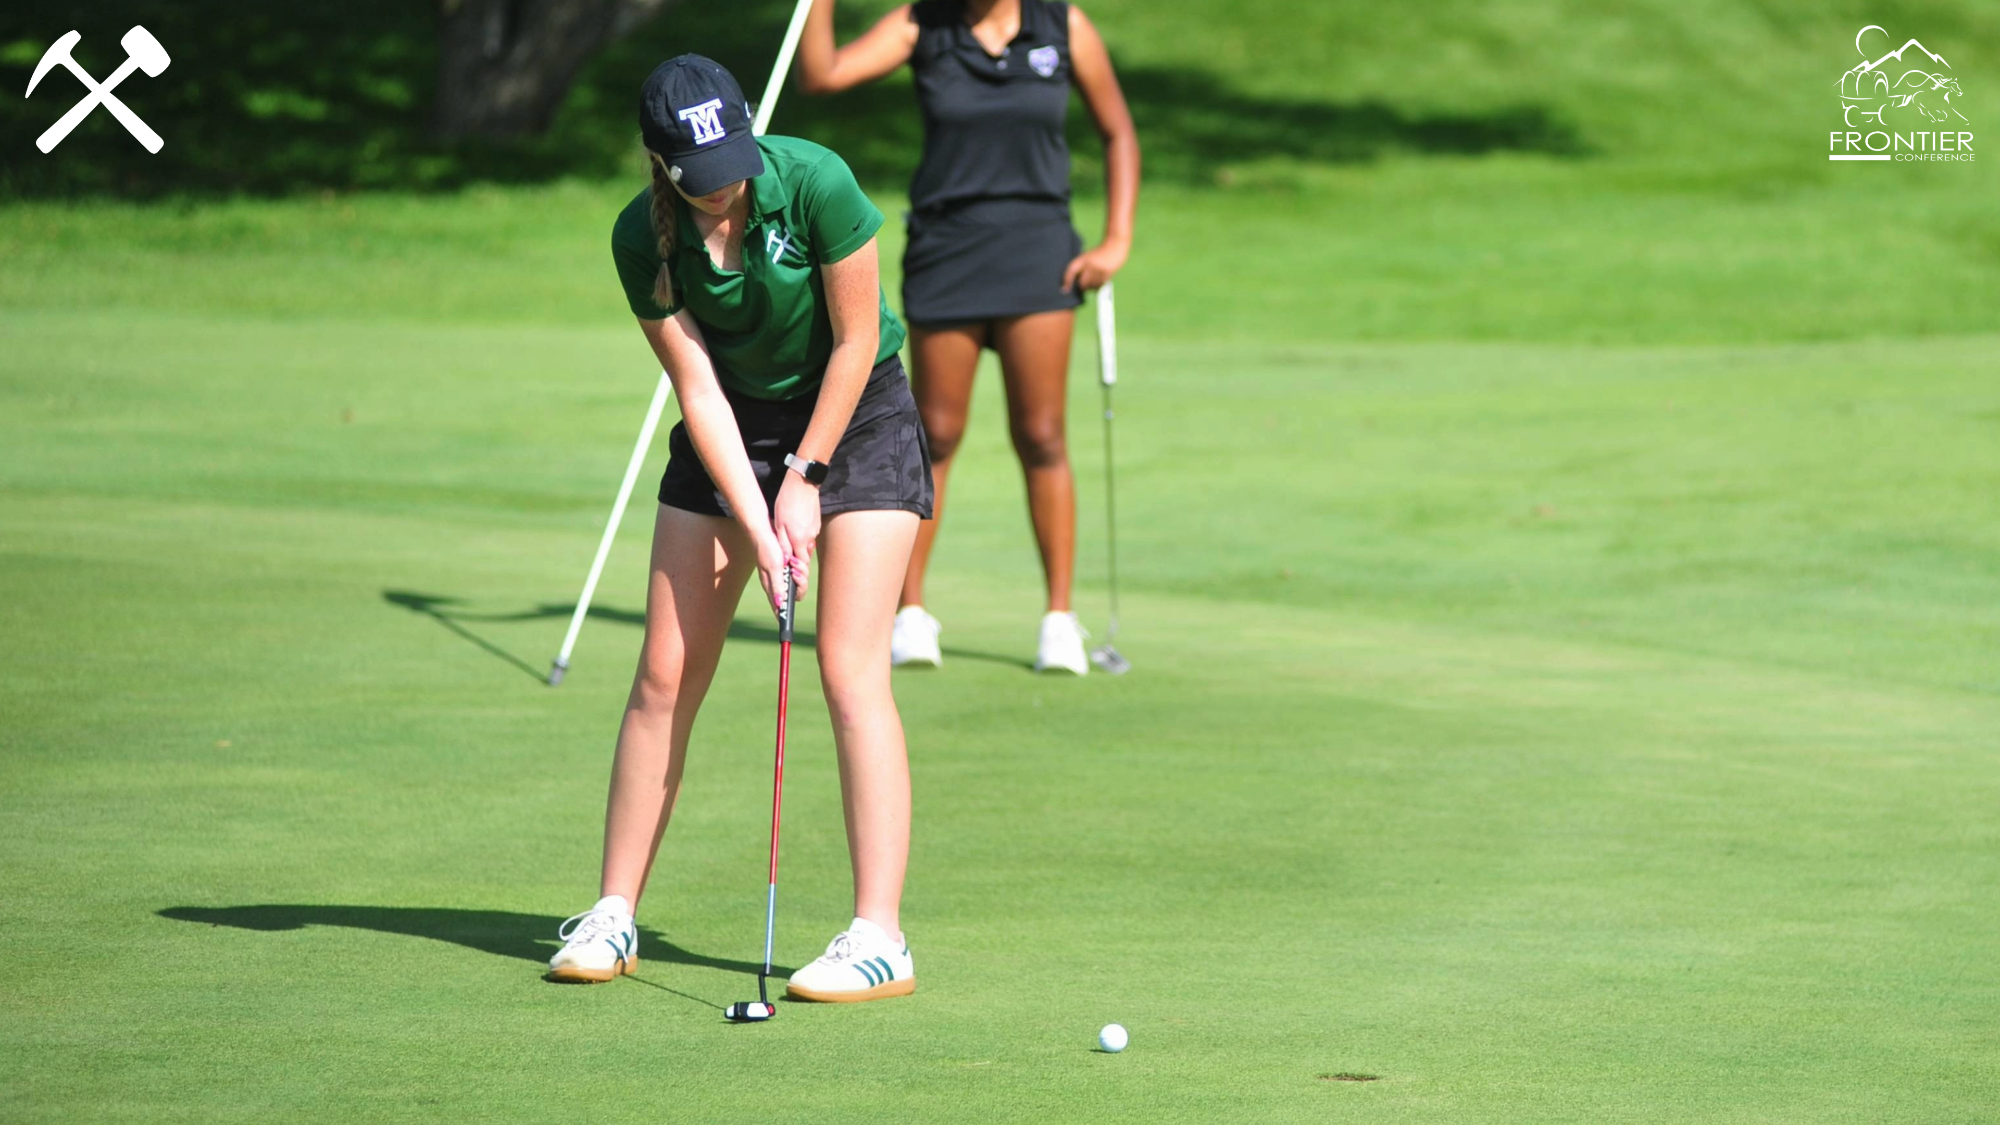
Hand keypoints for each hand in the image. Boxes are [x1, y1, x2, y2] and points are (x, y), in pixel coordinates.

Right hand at [753, 529, 808, 619]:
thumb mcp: (774, 568)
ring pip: (799, 581)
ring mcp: (782, 574)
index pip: (782, 605)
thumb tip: (779, 603)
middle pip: (796, 592)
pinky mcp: (786, 566)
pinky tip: (795, 559)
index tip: (791, 605)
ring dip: (801, 572)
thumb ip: (777, 586)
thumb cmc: (767, 549)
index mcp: (771, 586)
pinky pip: (799, 571)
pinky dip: (800, 566)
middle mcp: (777, 582)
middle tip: (795, 571)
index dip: (787, 608)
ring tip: (794, 561)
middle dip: (801, 583)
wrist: (764, 531)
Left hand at [767, 473, 820, 609]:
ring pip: (804, 551)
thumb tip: (785, 563)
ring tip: (788, 559)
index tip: (790, 586)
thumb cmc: (788, 502)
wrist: (803, 483)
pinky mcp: (815, 526)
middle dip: (798, 574)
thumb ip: (783, 545)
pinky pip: (807, 540)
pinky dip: (800, 544)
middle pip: (803, 563)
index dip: (796, 580)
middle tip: (790, 579)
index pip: (800, 569)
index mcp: (800, 541)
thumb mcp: (780, 525)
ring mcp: (813, 533)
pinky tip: (793, 539)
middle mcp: (809, 540)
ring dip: (797, 556)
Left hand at [1061, 239, 1128, 293]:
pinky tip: (1099, 281)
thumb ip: (1083, 268)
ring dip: (1091, 287)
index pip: (1071, 271)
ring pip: (1092, 286)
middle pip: (1082, 282)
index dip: (1067, 281)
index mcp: (1083, 258)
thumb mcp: (1088, 257)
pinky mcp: (1108, 272)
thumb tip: (1078, 284)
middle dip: (1082, 287)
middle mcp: (1090, 263)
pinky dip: (1098, 287)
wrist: (1115, 244)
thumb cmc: (1100, 253)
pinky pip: (1100, 285)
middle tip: (1083, 287)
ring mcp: (1100, 268)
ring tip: (1094, 282)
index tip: (1065, 289)